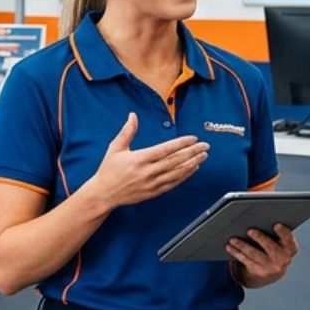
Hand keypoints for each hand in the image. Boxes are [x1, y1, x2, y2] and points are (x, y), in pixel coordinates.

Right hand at [82, 113, 208, 212]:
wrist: (104, 193)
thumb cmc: (109, 170)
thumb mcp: (115, 148)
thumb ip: (127, 131)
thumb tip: (133, 115)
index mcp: (139, 159)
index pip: (165, 149)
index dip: (181, 143)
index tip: (193, 138)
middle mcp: (148, 171)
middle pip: (175, 160)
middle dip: (192, 152)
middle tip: (205, 146)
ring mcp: (152, 183)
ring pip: (177, 172)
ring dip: (192, 163)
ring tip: (203, 156)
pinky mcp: (154, 192)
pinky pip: (174, 183)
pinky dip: (185, 175)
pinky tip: (193, 168)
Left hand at [227, 223, 296, 288]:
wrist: (272, 271)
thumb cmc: (274, 248)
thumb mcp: (279, 242)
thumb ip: (275, 233)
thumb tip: (259, 216)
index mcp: (290, 248)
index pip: (289, 240)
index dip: (284, 233)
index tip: (276, 224)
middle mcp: (283, 259)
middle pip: (271, 248)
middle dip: (260, 238)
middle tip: (250, 230)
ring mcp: (270, 267)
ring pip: (255, 254)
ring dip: (243, 246)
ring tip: (233, 239)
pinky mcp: (258, 271)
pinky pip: (245, 261)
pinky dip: (236, 253)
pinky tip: (230, 247)